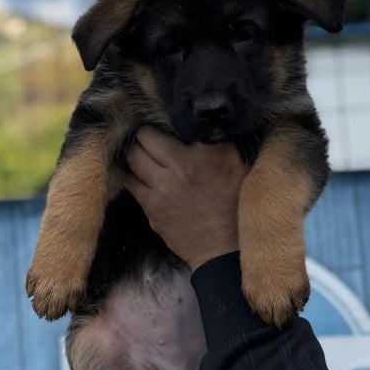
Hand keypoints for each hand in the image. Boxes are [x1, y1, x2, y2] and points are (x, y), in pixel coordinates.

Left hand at [120, 126, 244, 270]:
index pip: (176, 123)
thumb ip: (220, 143)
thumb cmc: (235, 207)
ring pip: (133, 157)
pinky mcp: (151, 206)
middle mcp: (184, 164)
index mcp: (209, 151)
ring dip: (135, 153)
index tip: (163, 122)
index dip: (166, 121)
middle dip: (144, 135)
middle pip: (146, 137)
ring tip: (140, 154)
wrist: (223, 249)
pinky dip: (131, 175)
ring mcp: (164, 186)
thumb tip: (203, 125)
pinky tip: (136, 175)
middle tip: (147, 137)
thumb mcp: (238, 167)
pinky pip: (130, 182)